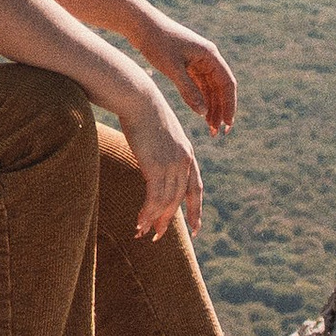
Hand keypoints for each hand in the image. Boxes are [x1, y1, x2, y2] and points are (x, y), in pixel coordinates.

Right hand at [109, 76, 204, 240]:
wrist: (139, 99)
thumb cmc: (143, 112)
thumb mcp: (159, 133)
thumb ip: (162, 150)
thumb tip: (153, 161)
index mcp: (187, 154)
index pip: (195, 188)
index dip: (195, 209)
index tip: (196, 227)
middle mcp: (184, 161)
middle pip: (178, 199)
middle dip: (167, 220)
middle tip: (158, 236)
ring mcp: (171, 164)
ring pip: (165, 201)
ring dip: (153, 219)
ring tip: (143, 232)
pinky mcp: (156, 166)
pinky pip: (153, 197)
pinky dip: (146, 212)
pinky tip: (139, 222)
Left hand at [145, 19, 236, 136]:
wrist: (140, 25)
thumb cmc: (156, 43)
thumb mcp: (172, 68)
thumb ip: (188, 90)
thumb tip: (203, 113)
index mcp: (209, 55)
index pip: (227, 83)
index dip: (229, 105)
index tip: (227, 124)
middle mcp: (207, 58)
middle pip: (220, 88)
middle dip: (220, 110)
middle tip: (218, 132)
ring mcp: (198, 61)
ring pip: (210, 88)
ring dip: (211, 107)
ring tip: (210, 129)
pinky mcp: (187, 64)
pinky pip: (199, 85)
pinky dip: (200, 99)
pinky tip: (200, 114)